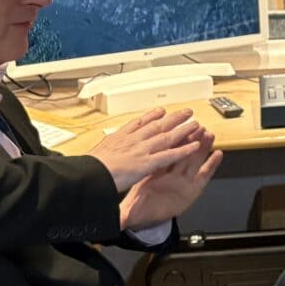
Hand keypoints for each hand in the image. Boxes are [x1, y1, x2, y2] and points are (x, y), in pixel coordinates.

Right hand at [90, 108, 206, 191]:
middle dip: (173, 118)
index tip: (160, 111)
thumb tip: (101, 154)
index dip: (151, 116)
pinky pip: (170, 155)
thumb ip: (103, 151)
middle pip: (157, 125)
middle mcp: (133, 140)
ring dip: (183, 129)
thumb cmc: (88, 167)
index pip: (139, 124)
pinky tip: (194, 145)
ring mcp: (142, 150)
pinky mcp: (148, 163)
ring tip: (196, 123)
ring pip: (167, 137)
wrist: (89, 174)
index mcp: (119, 138)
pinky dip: (183, 150)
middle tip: (186, 112)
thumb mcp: (94, 153)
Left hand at [119, 129, 220, 231]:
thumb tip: (115, 205)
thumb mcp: (129, 204)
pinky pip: (204, 175)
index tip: (177, 130)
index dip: (171, 143)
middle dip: (190, 139)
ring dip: (202, 147)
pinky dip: (211, 164)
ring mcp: (182, 181)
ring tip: (209, 135)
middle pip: (181, 154)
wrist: (147, 220)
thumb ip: (125, 203)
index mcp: (154, 173)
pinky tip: (217, 154)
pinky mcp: (193, 191)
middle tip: (198, 127)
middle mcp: (170, 175)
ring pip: (193, 160)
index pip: (163, 155)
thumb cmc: (139, 208)